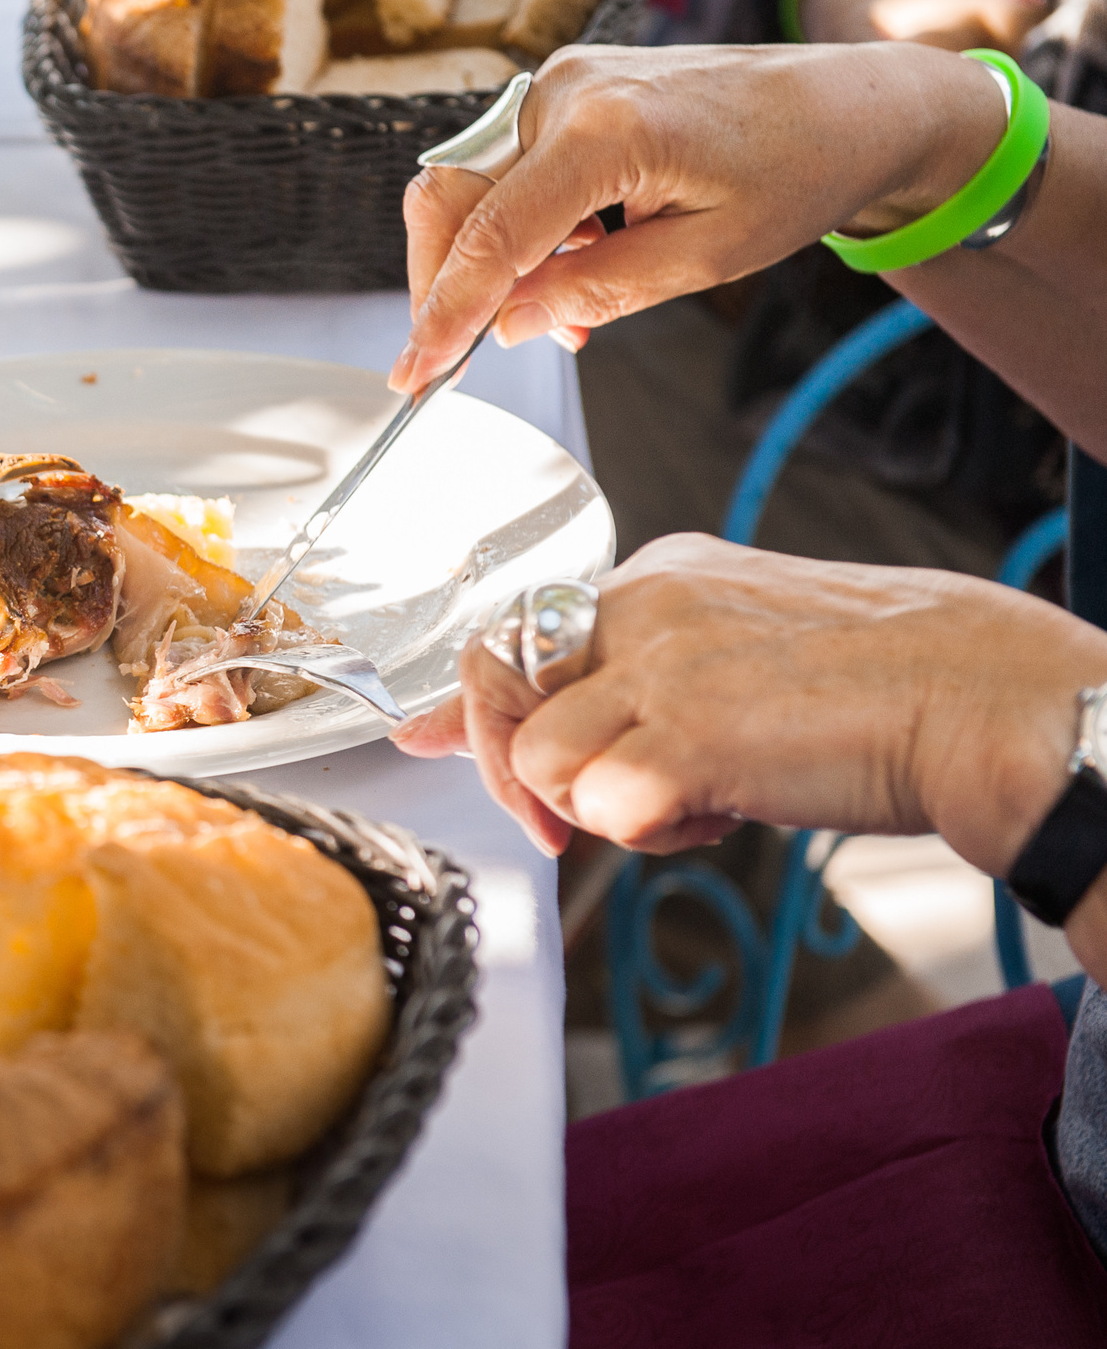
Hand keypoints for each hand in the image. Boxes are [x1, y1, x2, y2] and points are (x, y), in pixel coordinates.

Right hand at [388, 41, 1003, 393]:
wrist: (850, 101)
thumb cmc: (799, 171)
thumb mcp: (706, 258)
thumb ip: (596, 291)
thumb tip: (507, 326)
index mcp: (607, 129)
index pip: (492, 237)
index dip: (444, 314)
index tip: (415, 375)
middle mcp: (566, 89)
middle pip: (449, 197)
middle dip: (443, 284)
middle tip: (459, 358)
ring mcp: (561, 80)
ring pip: (466, 184)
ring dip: (486, 261)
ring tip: (555, 316)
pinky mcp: (566, 88)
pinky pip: (504, 167)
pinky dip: (516, 230)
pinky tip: (570, 268)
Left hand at [392, 535, 1106, 875]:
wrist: (979, 699)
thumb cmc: (873, 689)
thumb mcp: (731, 653)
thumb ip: (628, 675)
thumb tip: (522, 719)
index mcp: (656, 575)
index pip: (513, 630)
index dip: (469, 703)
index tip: (430, 736)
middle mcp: (644, 603)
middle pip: (498, 690)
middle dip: (518, 770)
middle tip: (580, 812)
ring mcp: (660, 665)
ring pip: (537, 757)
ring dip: (596, 805)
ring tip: (687, 800)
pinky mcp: (686, 732)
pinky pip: (602, 805)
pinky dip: (649, 833)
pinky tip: (717, 814)